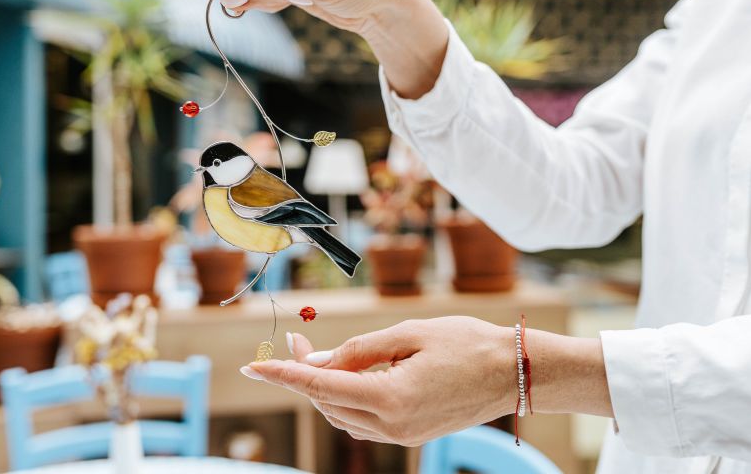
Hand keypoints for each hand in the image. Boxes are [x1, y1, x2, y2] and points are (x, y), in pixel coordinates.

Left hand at [245, 317, 514, 445]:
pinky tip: (345, 374)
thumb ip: (358, 350)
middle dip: (303, 372)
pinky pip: (363, 421)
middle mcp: (393, 426)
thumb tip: (318, 360)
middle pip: (328, 403)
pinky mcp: (410, 435)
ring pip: (342, 415)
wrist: (515, 372)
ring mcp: (402, 436)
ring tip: (315, 351)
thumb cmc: (466, 343)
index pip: (321, 387)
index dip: (284, 374)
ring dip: (324, 386)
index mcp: (391, 398)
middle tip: (294, 337)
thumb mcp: (408, 333)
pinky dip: (346, 398)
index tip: (253, 367)